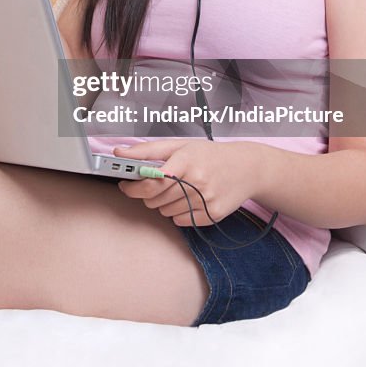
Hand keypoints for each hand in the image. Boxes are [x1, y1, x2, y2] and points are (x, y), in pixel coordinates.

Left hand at [113, 138, 263, 226]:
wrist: (247, 167)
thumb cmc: (210, 154)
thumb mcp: (180, 145)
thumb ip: (147, 149)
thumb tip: (118, 153)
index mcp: (186, 160)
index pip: (152, 181)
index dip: (133, 186)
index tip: (125, 184)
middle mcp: (197, 181)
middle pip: (155, 199)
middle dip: (147, 194)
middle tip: (152, 185)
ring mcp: (206, 200)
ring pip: (165, 212)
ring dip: (162, 203)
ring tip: (176, 189)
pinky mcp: (213, 215)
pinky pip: (180, 221)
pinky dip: (177, 213)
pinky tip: (188, 199)